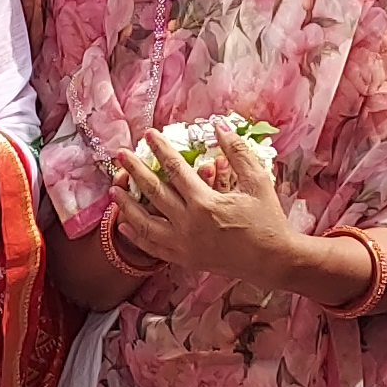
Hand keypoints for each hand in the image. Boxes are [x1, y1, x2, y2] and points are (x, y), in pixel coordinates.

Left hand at [112, 127, 300, 284]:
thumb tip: (220, 126)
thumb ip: (237, 152)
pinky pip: (152, 248)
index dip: (160, 150)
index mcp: (204, 203)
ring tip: (113, 189)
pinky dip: (135, 236)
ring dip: (126, 205)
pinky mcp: (185, 259)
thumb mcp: (257, 181)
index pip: (175, 170)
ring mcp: (183, 245)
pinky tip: (124, 225)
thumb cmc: (268, 220)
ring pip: (144, 223)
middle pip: (153, 193)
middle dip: (134, 171)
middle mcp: (188, 224)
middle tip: (120, 155)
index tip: (148, 134)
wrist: (273, 260)